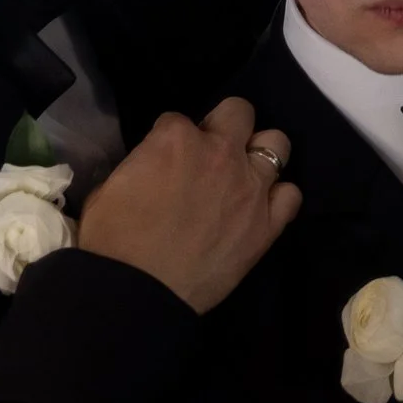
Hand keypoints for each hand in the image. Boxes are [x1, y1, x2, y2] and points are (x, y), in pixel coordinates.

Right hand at [78, 95, 299, 311]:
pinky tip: (261, 207)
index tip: (164, 160)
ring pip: (276, 144)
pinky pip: (291, 195)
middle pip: (238, 112)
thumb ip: (141, 165)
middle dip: (224, 125)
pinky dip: (278, 197)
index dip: (170, 140)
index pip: (177, 119)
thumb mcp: (110, 187)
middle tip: (209, 152)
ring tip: (243, 174)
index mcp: (176, 138)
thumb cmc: (113, 239)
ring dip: (259, 153)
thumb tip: (152, 170)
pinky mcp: (267, 224)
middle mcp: (221, 152)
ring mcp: (250, 187)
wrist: (138, 290)